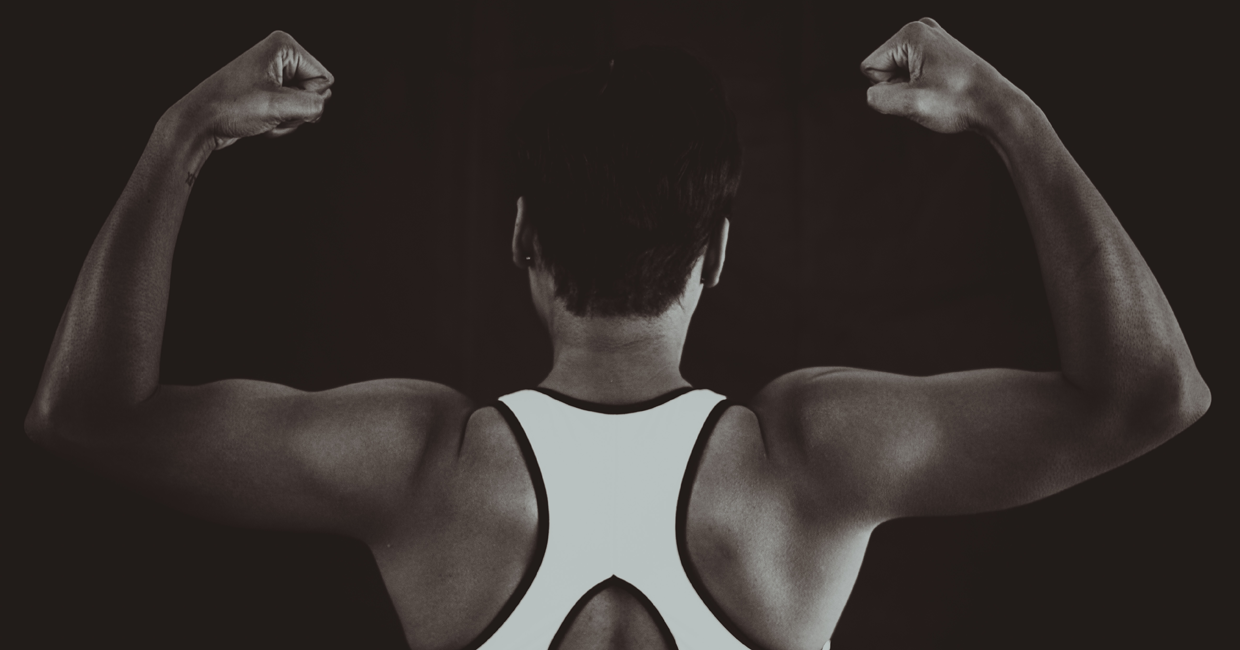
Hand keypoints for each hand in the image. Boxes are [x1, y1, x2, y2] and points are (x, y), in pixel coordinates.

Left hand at [167, 31, 333, 150]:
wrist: (200, 121)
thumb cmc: (230, 107)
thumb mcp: (279, 106)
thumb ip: (313, 105)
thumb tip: (321, 106)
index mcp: (284, 46)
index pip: (324, 80)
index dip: (308, 99)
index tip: (281, 101)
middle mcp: (280, 55)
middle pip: (315, 92)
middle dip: (298, 110)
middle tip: (272, 111)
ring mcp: (274, 72)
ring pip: (304, 104)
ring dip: (288, 119)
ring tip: (264, 116)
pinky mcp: (268, 89)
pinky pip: (291, 110)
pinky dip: (280, 121)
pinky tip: (261, 120)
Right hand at [861, 18, 1022, 134]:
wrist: (995, 105)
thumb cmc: (959, 101)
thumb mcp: (912, 104)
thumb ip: (878, 99)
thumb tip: (873, 95)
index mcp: (911, 33)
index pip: (870, 67)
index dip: (888, 88)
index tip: (917, 91)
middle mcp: (921, 29)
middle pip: (883, 68)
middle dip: (899, 88)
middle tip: (928, 93)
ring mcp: (931, 39)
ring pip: (897, 73)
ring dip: (910, 89)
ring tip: (937, 92)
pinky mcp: (938, 51)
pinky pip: (911, 73)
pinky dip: (921, 87)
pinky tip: (941, 90)